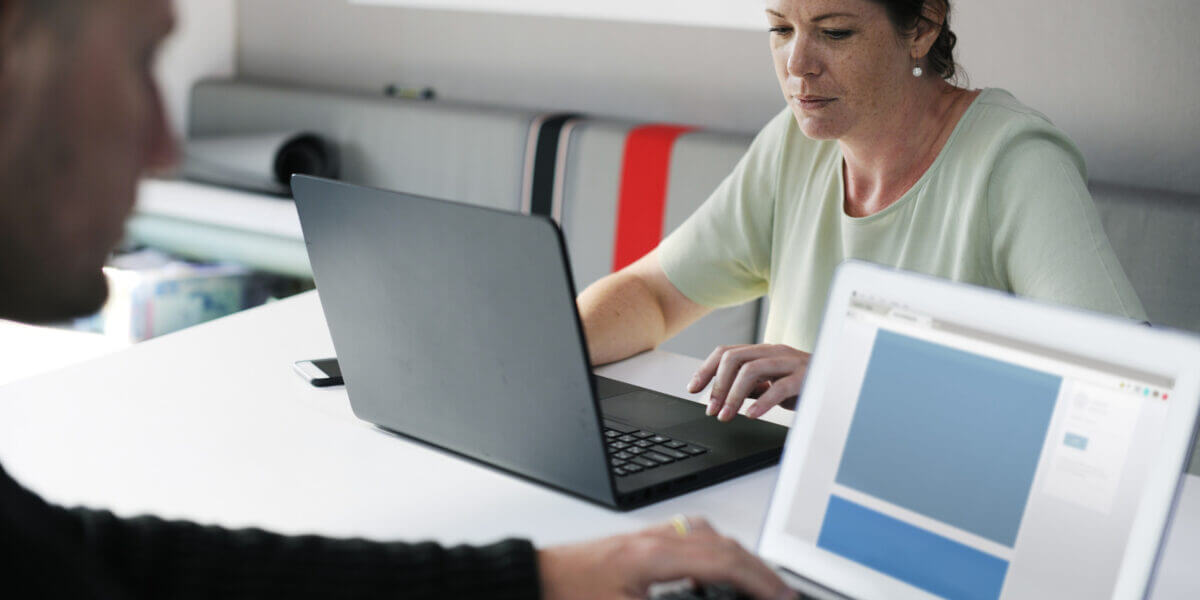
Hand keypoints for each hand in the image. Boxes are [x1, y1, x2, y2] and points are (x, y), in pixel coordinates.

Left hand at [537, 517, 792, 599]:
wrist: (531, 580)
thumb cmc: (566, 595)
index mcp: (655, 555)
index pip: (724, 561)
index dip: (760, 581)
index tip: (782, 597)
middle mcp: (654, 540)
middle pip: (723, 545)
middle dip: (758, 570)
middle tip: (781, 593)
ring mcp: (647, 539)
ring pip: (708, 538)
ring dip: (737, 559)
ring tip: (756, 584)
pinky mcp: (638, 546)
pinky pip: (689, 540)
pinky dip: (714, 554)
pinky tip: (713, 574)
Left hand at [687, 344, 810, 420]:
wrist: (840, 385)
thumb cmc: (806, 385)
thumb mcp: (773, 385)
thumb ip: (751, 387)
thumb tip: (723, 396)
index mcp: (764, 352)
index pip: (726, 352)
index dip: (706, 369)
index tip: (693, 389)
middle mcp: (774, 352)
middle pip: (734, 358)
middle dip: (717, 384)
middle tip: (711, 409)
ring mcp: (790, 362)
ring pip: (751, 369)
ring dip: (732, 395)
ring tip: (726, 416)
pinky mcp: (805, 378)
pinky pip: (779, 387)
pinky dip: (762, 402)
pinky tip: (752, 415)